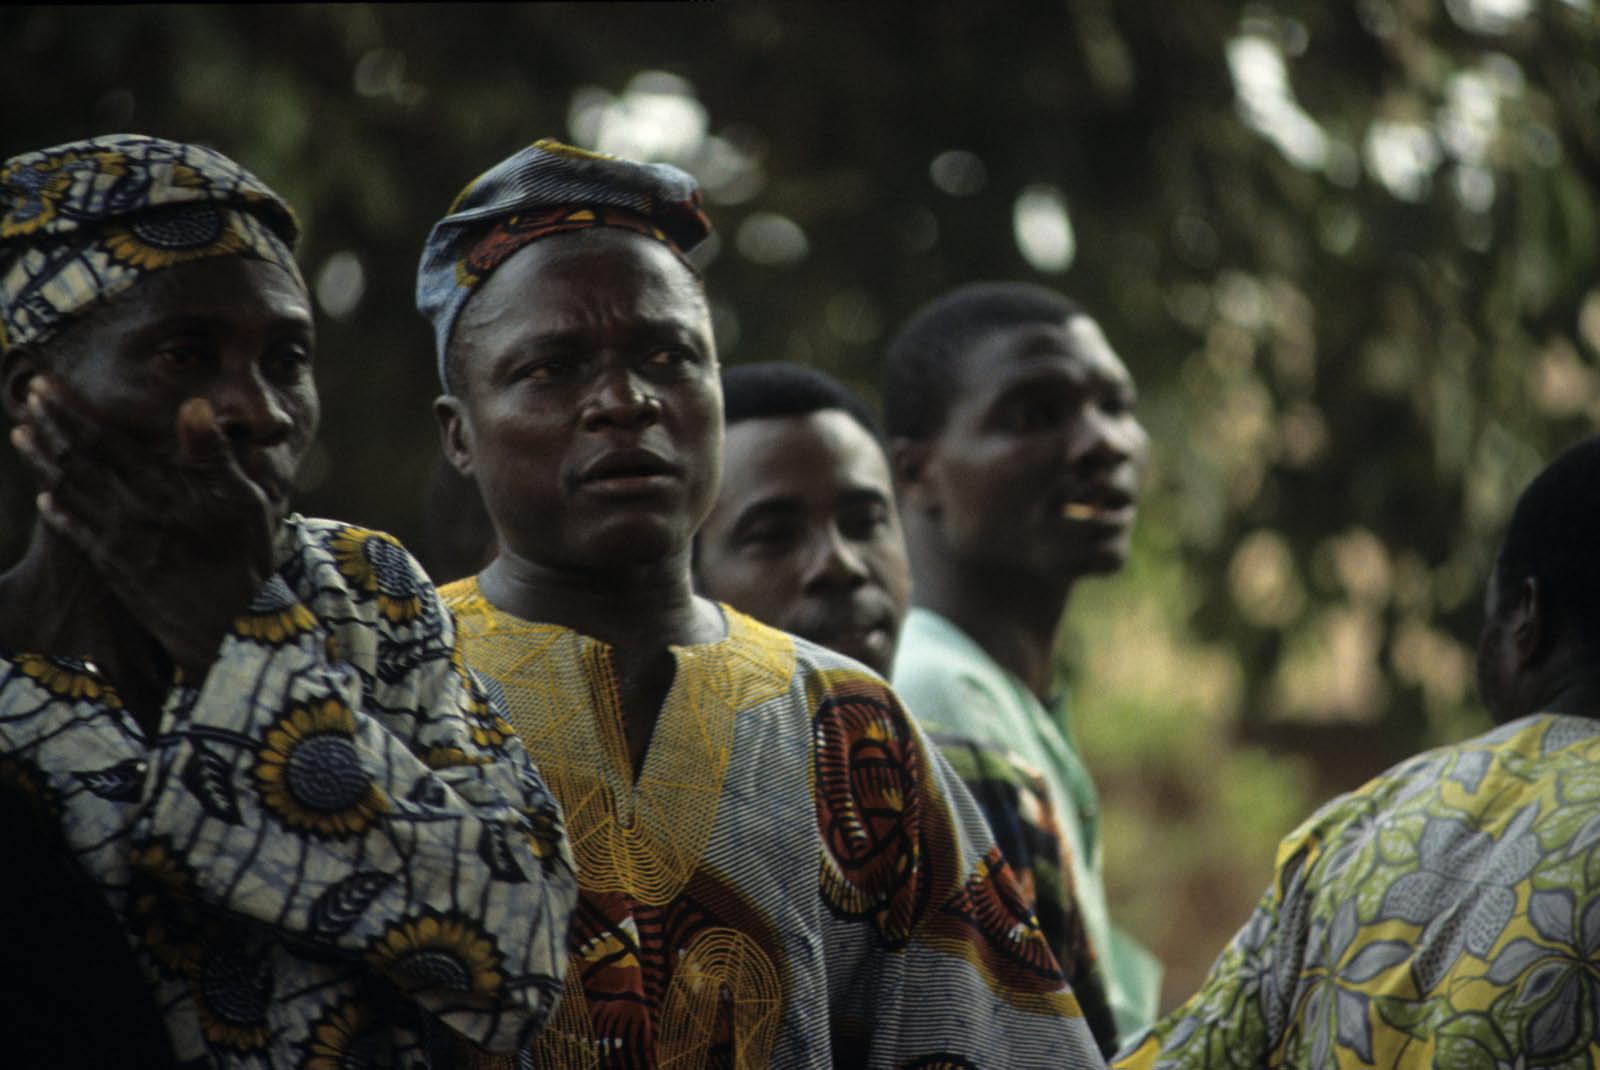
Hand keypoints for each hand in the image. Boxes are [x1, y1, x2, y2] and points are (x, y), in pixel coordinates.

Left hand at [10, 375, 278, 676]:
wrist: (231, 626)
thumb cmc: (247, 558)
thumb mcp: (247, 500)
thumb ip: (214, 454)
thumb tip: (193, 404)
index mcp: (160, 489)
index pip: (105, 441)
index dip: (72, 413)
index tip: (48, 385)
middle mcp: (130, 512)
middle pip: (78, 461)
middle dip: (50, 427)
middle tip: (29, 396)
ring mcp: (118, 542)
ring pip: (68, 492)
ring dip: (42, 461)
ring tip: (22, 434)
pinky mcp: (114, 569)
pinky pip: (75, 535)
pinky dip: (57, 514)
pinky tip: (44, 499)